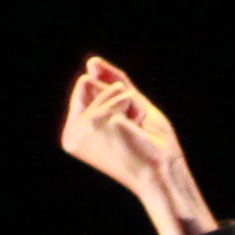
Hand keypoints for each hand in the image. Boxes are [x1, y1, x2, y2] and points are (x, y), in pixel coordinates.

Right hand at [58, 58, 208, 234]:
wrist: (163, 173)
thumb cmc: (151, 147)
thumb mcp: (129, 108)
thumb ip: (110, 84)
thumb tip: (91, 62)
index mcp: (74, 134)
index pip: (85, 86)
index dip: (113, 98)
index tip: (124, 129)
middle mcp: (71, 134)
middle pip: (87, 82)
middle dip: (118, 98)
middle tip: (130, 130)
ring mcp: (81, 129)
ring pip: (106, 87)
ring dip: (130, 105)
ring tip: (135, 132)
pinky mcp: (96, 124)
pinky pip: (121, 94)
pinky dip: (136, 108)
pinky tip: (137, 132)